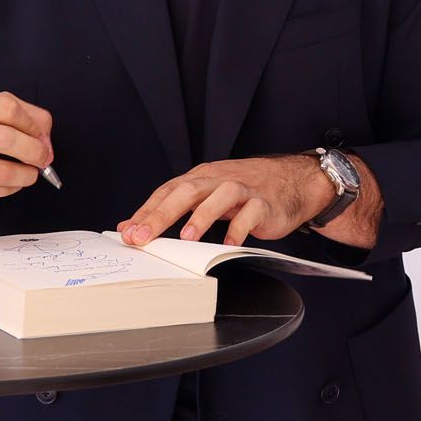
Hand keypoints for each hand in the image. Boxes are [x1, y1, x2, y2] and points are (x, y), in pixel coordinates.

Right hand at [0, 90, 54, 208]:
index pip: (7, 108)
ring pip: (1, 171)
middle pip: (6, 138)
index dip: (32, 123)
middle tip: (43, 157)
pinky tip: (13, 183)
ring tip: (31, 173)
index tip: (42, 134)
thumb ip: (13, 112)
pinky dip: (10, 188)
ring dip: (26, 174)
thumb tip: (45, 131)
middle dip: (35, 150)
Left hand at [118, 155, 333, 246]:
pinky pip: (251, 213)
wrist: (292, 182)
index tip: (127, 233)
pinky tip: (228, 243)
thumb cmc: (244, 192)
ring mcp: (243, 189)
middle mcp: (218, 179)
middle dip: (162, 214)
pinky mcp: (264, 203)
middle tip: (142, 236)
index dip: (147, 211)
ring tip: (186, 237)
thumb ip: (172, 208)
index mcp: (201, 177)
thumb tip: (132, 227)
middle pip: (187, 191)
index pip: (168, 191)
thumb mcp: (205, 196)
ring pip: (220, 196)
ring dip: (202, 216)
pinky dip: (239, 228)